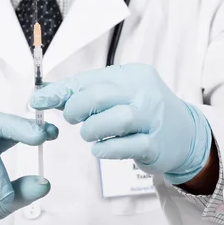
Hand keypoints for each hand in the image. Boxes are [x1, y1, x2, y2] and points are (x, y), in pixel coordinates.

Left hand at [30, 64, 211, 184]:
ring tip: (90, 135)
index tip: (37, 100)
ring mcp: (153, 118)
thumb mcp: (118, 95)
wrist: (186, 135)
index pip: (89, 79)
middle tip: (72, 120)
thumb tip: (44, 94)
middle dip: (76, 109)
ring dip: (92, 130)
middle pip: (100, 96)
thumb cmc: (142, 113)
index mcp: (131, 74)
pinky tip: (101, 149)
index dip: (60, 91)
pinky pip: (125, 146)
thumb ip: (84, 93)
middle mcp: (144, 92)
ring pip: (115, 120)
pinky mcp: (156, 144)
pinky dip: (106, 149)